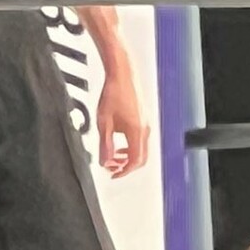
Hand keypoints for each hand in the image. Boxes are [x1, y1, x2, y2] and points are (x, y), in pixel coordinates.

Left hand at [97, 63, 148, 179]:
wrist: (122, 74)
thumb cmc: (113, 93)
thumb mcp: (104, 123)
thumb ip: (105, 145)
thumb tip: (105, 162)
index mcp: (136, 131)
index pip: (135, 161)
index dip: (124, 171)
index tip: (113, 174)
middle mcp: (144, 128)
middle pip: (141, 158)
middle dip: (126, 166)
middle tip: (112, 168)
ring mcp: (146, 122)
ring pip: (141, 149)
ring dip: (127, 156)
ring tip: (113, 156)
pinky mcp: (143, 118)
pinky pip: (140, 139)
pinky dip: (130, 146)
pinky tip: (118, 143)